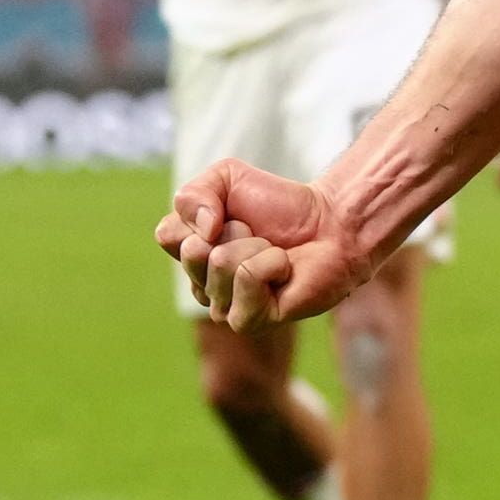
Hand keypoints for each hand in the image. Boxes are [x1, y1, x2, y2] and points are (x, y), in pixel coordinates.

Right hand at [157, 157, 373, 327]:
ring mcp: (225, 309)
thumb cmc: (280, 206)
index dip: (203, 214)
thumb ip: (193, 195)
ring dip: (256, 246)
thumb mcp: (225, 179)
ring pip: (221, 262)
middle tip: (258, 235)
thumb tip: (202, 234)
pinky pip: (248, 277)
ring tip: (275, 253)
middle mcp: (202, 287)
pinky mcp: (250, 321)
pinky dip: (272, 262)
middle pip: (193, 250)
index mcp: (191, 258)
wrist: (331, 222)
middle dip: (233, 230)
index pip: (168, 235)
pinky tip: (285, 271)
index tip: (233, 214)